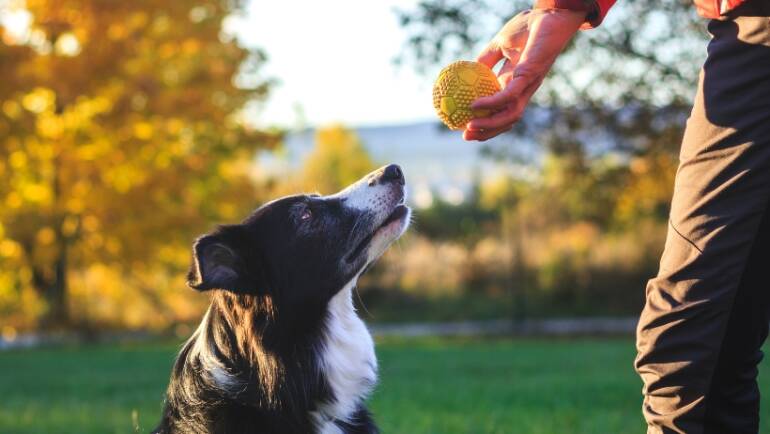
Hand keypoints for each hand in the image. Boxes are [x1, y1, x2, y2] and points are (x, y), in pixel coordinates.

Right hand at [463, 8, 585, 140]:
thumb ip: (486, 58)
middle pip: (506, 120)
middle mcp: (523, 89)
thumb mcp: (500, 44)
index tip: (465, 126)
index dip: (487, 121)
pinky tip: (475, 105)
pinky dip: (492, 104)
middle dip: (487, 132)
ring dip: (489, 125)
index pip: (502, 110)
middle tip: (465, 135)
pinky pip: (508, 95)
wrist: (549, 14)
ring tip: (469, 127)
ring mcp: (527, 85)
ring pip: (510, 115)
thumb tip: (467, 71)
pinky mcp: (529, 76)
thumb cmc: (528, 27)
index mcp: (515, 83)